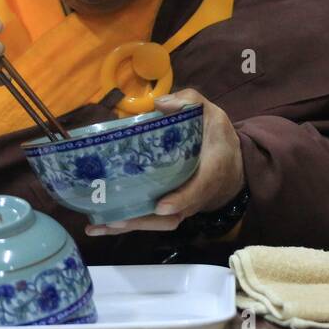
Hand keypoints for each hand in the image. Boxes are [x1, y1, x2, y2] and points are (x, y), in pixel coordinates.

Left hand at [85, 88, 243, 235]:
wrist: (231, 166)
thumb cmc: (217, 139)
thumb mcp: (212, 114)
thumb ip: (190, 102)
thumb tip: (160, 104)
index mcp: (210, 171)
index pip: (198, 189)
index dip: (181, 199)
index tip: (161, 205)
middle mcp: (195, 196)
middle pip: (170, 216)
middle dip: (141, 221)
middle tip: (113, 219)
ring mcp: (182, 206)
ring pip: (158, 223)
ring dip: (129, 226)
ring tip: (97, 226)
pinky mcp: (171, 209)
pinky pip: (152, 222)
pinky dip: (128, 224)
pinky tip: (101, 224)